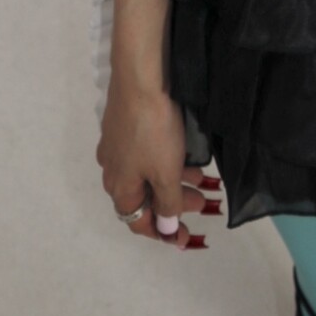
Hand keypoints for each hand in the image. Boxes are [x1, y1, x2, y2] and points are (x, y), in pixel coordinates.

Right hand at [97, 74, 220, 249]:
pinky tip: (186, 155)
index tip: (184, 237)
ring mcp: (117, 144)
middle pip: (144, 197)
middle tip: (202, 203)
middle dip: (173, 203)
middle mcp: (112, 169)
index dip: (162, 232)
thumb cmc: (154, 130)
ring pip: (147, 173)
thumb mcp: (167, 173)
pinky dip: (166, 161)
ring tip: (202, 179)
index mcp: (119, 187)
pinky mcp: (125, 123)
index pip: (138, 222)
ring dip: (173, 181)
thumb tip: (165, 231)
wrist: (141, 78)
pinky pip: (147, 154)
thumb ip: (168, 204)